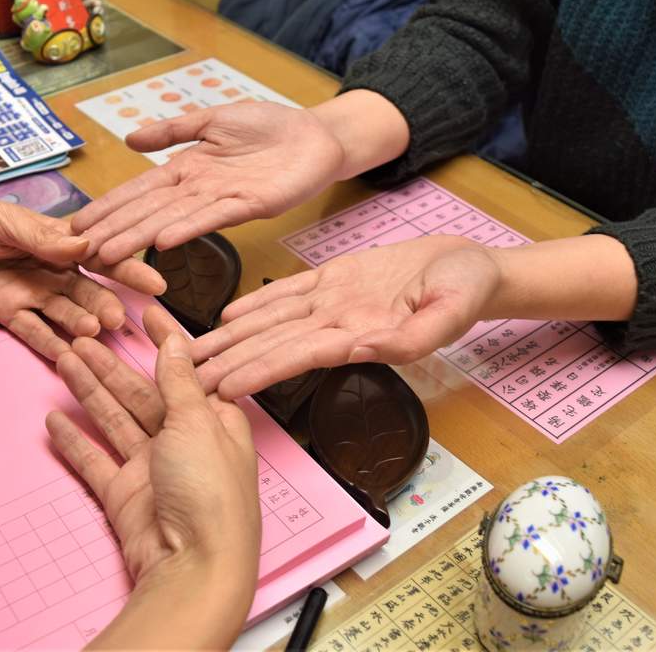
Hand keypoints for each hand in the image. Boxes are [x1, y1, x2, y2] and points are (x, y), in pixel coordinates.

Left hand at [0, 196, 165, 358]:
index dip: (127, 268)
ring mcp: (33, 294)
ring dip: (80, 325)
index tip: (154, 283)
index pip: (100, 254)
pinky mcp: (10, 314)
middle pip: (87, 291)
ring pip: (65, 314)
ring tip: (92, 333)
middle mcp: (53, 270)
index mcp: (58, 241)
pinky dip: (51, 344)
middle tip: (118, 319)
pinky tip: (69, 357)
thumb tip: (82, 246)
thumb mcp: (3, 221)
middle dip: (105, 304)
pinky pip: (35, 332)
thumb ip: (41, 238)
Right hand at [46, 307, 259, 648]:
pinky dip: (75, 442)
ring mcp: (152, 469)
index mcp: (213, 420)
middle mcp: (183, 442)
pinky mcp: (125, 495)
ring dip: (89, 390)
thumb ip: (180, 383)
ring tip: (63, 360)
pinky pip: (95, 460)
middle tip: (81, 335)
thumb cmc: (211, 495)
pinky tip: (55, 420)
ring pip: (115, 419)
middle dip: (111, 363)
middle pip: (141, 392)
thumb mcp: (198, 423)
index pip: (186, 370)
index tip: (145, 312)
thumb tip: (177, 344)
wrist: (193, 565)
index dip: (166, 340)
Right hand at [70, 101, 346, 263]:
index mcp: (186, 168)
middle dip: (113, 231)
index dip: (108, 207)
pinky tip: (162, 242)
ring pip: (171, 220)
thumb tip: (129, 138)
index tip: (77, 226)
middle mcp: (198, 189)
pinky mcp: (249, 206)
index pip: (138, 191)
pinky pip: (212, 219)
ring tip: (110, 255)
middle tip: (80, 252)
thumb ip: (173, 130)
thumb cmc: (267, 127)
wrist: (315, 136)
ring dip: (139, 239)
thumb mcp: (212, 120)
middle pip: (148, 212)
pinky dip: (187, 230)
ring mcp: (221, 200)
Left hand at [193, 236, 503, 397]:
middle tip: (182, 380)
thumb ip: (413, 336)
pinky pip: (288, 294)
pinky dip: (256, 305)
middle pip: (271, 346)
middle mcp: (338, 325)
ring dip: (230, 340)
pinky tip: (228, 316)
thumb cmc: (467, 289)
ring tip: (191, 354)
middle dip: (228, 363)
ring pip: (270, 323)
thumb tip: (367, 350)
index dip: (258, 371)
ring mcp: (334, 304)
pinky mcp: (336, 281)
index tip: (222, 388)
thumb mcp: (451, 311)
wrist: (472, 267)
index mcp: (361, 336)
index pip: (297, 357)